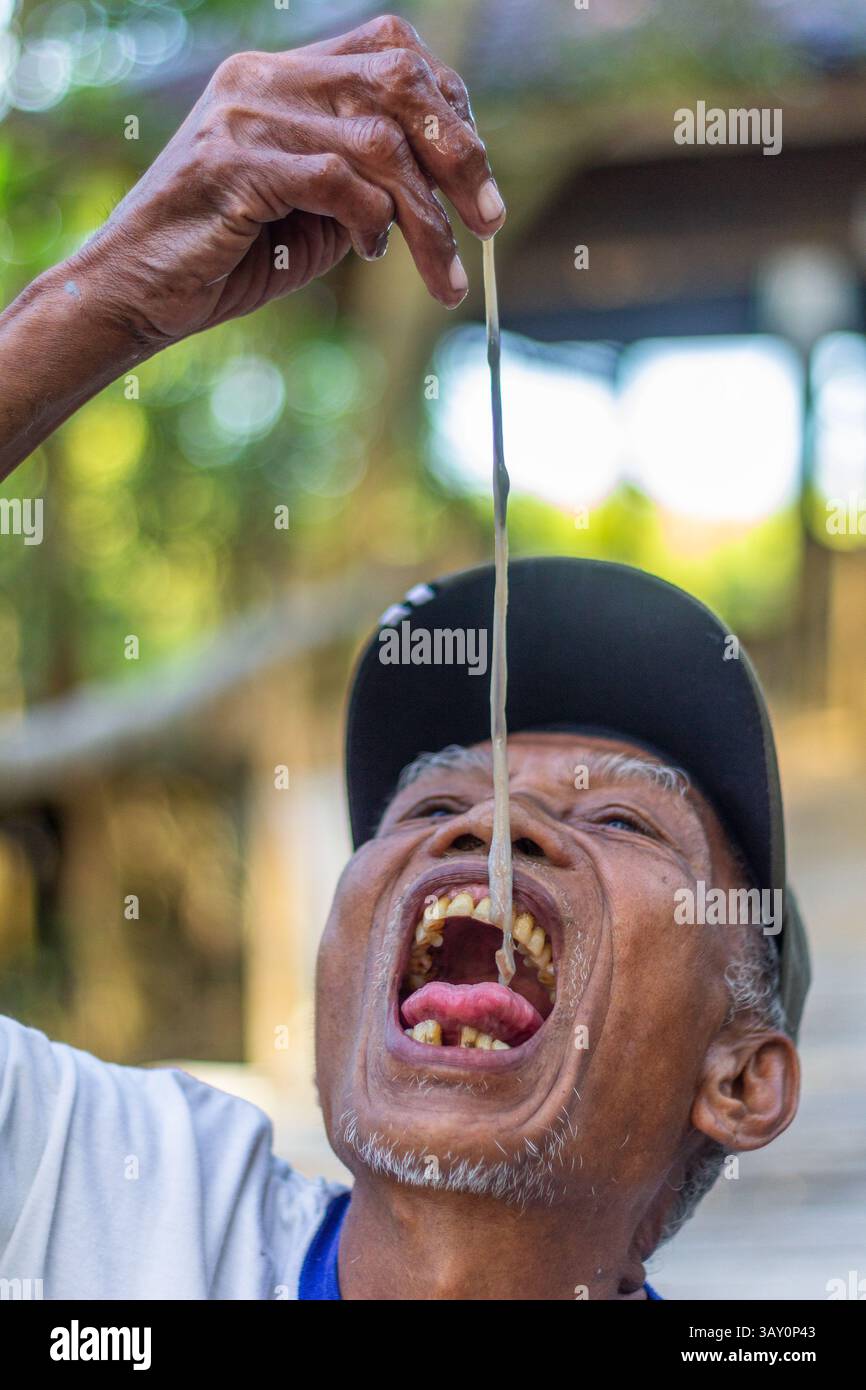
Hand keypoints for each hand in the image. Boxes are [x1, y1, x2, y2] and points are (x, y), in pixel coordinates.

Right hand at [73, 13, 505, 347]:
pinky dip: (368, 219)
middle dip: (460, 154)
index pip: (393, 52)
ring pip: (377, 142)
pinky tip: (366, 253)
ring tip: (444, 274)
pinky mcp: (232, 162)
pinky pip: (335, 178)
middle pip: (398, 82)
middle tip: (490, 222)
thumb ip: (370, 187)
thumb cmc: (229, 256)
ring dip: (427, 218)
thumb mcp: (317, 215)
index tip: (478, 179)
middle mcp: (265, 77)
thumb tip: (447, 189)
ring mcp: (245, 114)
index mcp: (285, 75)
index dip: (451, 109)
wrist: (139, 291)